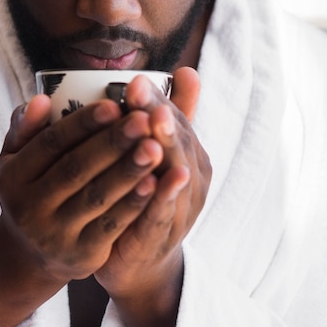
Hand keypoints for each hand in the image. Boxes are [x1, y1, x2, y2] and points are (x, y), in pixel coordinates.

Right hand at [0, 93, 165, 284]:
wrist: (30, 256)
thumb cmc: (29, 190)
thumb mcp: (14, 159)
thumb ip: (26, 127)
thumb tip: (42, 98)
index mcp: (11, 176)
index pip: (49, 143)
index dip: (82, 124)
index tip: (113, 104)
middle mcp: (28, 207)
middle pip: (75, 169)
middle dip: (112, 143)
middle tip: (143, 120)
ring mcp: (55, 234)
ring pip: (97, 196)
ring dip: (129, 171)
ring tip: (156, 146)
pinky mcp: (82, 255)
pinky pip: (112, 225)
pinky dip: (134, 203)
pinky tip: (155, 182)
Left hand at [95, 67, 210, 303]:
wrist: (140, 257)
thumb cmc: (146, 192)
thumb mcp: (159, 150)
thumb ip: (170, 112)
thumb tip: (187, 69)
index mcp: (188, 150)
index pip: (175, 118)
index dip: (155, 99)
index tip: (135, 80)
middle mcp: (191, 174)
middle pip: (177, 142)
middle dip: (159, 116)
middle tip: (140, 95)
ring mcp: (182, 206)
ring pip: (175, 173)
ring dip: (165, 149)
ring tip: (153, 126)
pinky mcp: (164, 235)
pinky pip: (164, 214)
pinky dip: (162, 196)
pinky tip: (157, 179)